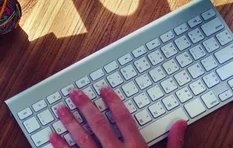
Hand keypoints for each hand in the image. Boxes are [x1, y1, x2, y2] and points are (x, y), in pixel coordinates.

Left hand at [49, 86, 186, 147]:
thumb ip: (174, 143)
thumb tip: (180, 123)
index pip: (122, 118)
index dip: (113, 101)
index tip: (103, 90)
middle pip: (98, 124)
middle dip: (85, 106)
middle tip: (74, 93)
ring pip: (82, 139)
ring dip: (69, 123)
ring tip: (60, 110)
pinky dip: (60, 146)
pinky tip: (52, 136)